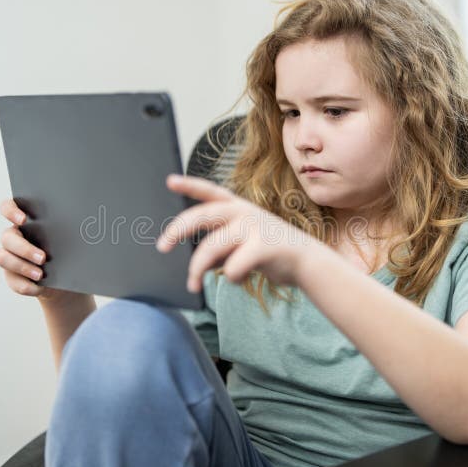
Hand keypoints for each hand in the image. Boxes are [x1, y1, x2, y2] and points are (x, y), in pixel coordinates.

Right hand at [0, 198, 87, 305]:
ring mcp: (9, 256)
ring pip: (3, 258)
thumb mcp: (69, 239)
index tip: (24, 219)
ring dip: (22, 267)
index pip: (8, 208)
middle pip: (7, 237)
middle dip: (24, 248)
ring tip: (40, 275)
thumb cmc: (67, 250)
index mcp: (25, 221)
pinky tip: (39, 287)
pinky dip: (27, 285)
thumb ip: (67, 229)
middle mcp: (13, 237)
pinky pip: (12, 281)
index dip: (11, 211)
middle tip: (43, 258)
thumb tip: (76, 226)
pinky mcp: (11, 276)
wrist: (66, 278)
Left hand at [155, 174, 321, 292]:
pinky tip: (239, 279)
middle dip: (177, 230)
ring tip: (192, 286)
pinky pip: (232, 268)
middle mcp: (244, 212)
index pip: (209, 192)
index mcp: (237, 207)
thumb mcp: (240, 244)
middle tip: (161, 247)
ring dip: (197, 270)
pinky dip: (232, 278)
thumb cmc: (268, 251)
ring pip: (211, 248)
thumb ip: (218, 248)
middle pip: (201, 216)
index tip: (169, 180)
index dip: (189, 185)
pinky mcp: (263, 246)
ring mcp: (254, 227)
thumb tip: (197, 264)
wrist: (306, 262)